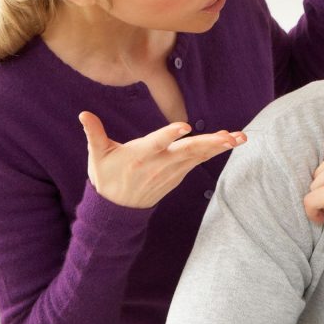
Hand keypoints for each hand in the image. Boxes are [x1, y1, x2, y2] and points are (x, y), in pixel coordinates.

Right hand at [79, 111, 246, 208]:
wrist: (117, 210)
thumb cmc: (106, 177)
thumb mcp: (97, 156)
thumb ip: (94, 134)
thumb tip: (83, 113)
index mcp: (140, 155)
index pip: (157, 143)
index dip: (169, 135)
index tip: (184, 126)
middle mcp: (159, 163)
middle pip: (187, 151)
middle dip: (210, 143)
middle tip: (230, 137)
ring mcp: (171, 170)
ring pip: (198, 156)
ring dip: (220, 146)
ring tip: (240, 138)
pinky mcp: (179, 174)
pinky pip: (199, 160)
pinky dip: (215, 151)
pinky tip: (231, 142)